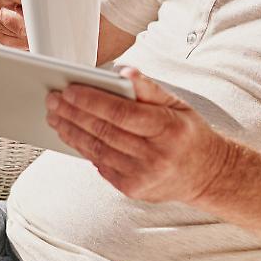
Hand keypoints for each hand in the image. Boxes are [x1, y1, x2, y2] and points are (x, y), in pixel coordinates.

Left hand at [46, 67, 235, 203]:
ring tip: (55, 115)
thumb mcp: (178, 105)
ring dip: (71, 131)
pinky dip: (83, 148)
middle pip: (104, 131)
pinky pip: (100, 165)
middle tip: (53, 99)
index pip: (121, 112)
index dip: (91, 100)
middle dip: (73, 113)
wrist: (207, 175)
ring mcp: (143, 176)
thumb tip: (125, 72)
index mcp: (168, 129)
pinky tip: (70, 134)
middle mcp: (156, 155)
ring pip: (96, 150)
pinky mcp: (132, 189)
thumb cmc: (189, 134)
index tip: (69, 90)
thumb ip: (150, 89)